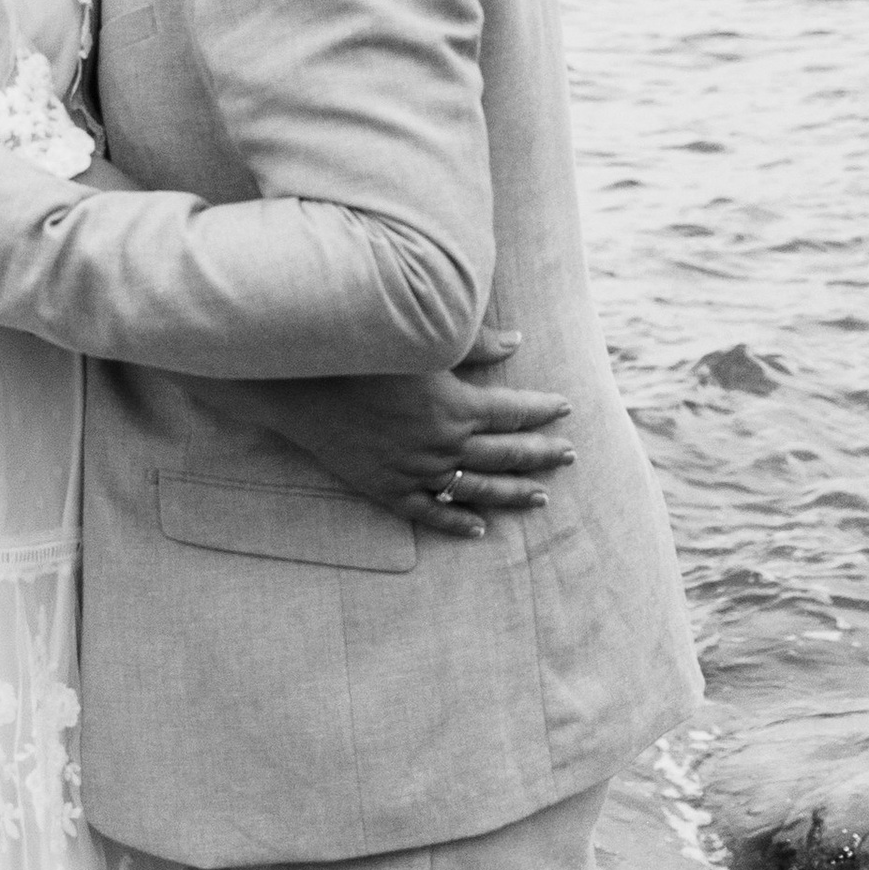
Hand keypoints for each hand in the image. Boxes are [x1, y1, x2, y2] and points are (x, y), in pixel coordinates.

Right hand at [246, 329, 572, 542]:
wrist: (300, 388)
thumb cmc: (361, 355)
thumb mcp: (422, 344)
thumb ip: (474, 343)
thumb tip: (518, 341)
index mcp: (457, 406)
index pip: (516, 411)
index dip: (543, 409)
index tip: (565, 408)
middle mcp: (444, 445)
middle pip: (507, 453)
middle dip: (542, 453)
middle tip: (568, 455)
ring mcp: (417, 472)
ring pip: (479, 489)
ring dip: (514, 492)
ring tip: (541, 496)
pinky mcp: (388, 489)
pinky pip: (432, 514)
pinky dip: (458, 522)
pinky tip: (481, 528)